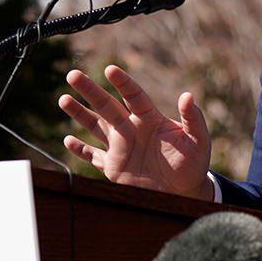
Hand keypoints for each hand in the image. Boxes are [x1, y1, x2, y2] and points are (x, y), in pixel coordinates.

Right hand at [58, 65, 212, 197]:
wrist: (184, 190)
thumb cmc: (194, 162)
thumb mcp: (198, 140)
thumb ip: (193, 118)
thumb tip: (188, 96)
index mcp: (150, 118)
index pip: (133, 96)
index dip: (123, 83)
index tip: (110, 70)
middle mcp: (131, 128)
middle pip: (107, 105)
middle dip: (90, 91)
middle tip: (73, 75)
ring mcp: (120, 147)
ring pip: (95, 126)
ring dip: (79, 114)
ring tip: (63, 99)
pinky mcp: (113, 166)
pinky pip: (93, 155)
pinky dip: (81, 150)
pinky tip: (67, 140)